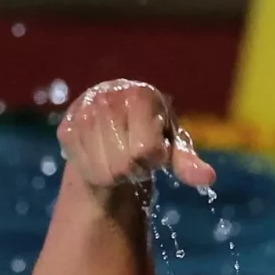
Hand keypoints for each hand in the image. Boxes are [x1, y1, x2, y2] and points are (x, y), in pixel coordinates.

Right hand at [57, 80, 215, 194]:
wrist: (118, 120)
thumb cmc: (155, 133)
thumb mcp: (175, 145)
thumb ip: (188, 163)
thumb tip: (208, 179)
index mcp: (140, 96)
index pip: (146, 151)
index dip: (155, 159)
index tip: (156, 150)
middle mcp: (107, 98)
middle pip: (124, 165)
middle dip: (136, 168)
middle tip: (136, 155)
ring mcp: (83, 112)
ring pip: (104, 172)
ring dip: (118, 173)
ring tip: (121, 155)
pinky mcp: (66, 128)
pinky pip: (84, 170)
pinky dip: (99, 172)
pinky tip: (104, 156)